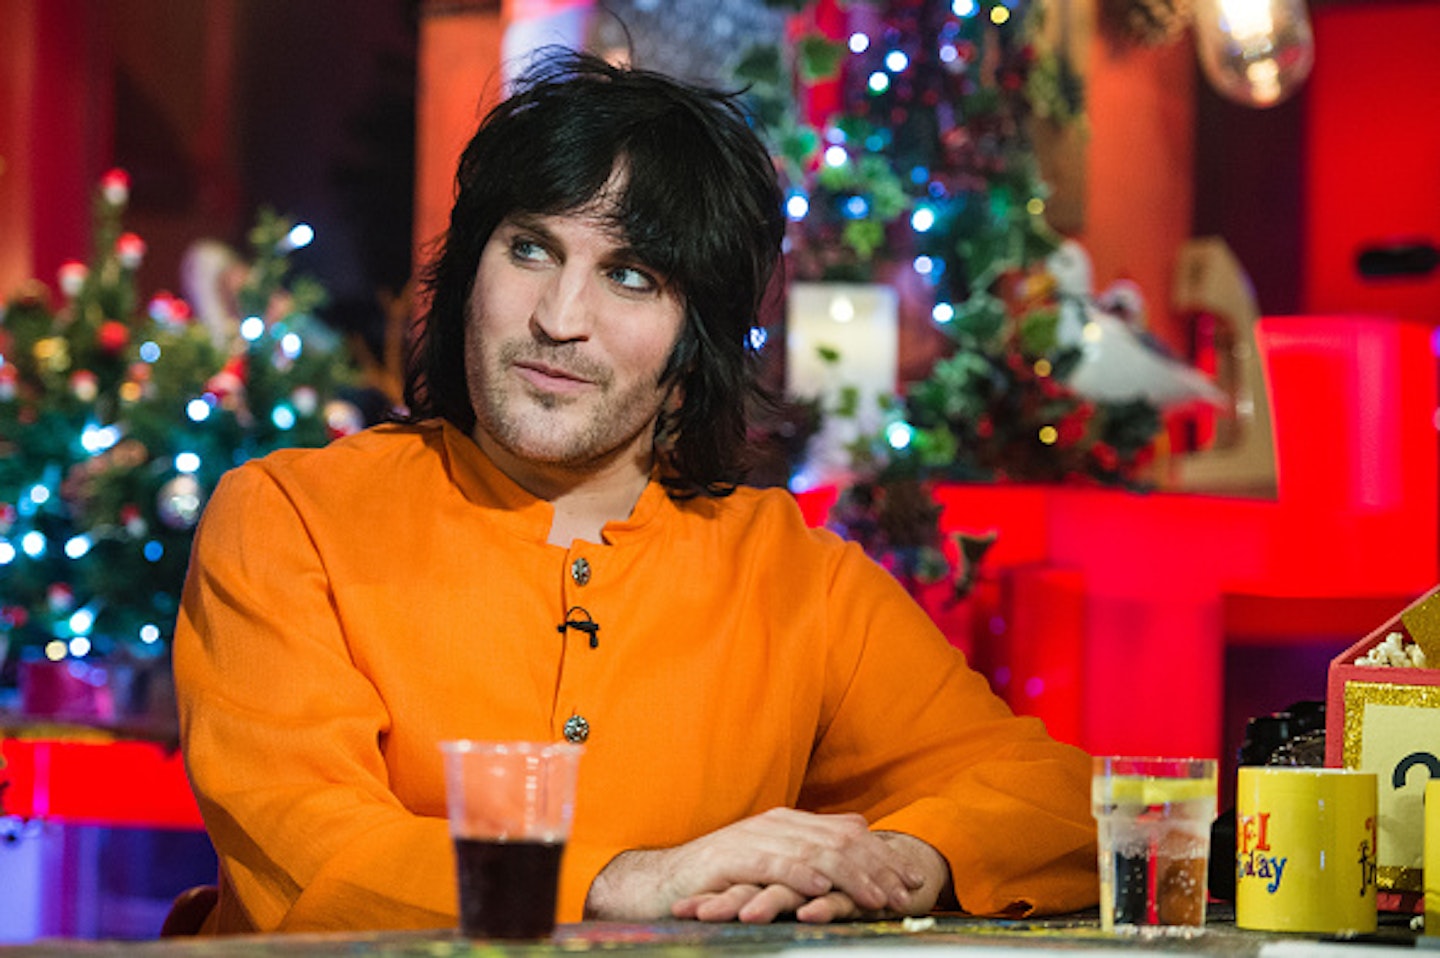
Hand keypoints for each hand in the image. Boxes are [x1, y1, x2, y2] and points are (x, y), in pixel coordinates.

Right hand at [672, 831, 949, 923]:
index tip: (911, 882)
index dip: (883, 858)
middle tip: (904, 894)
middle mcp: (777, 824)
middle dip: (878, 869)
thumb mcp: (774, 858)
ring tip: (876, 897)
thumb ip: (814, 842)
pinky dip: (802, 875)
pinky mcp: (734, 858)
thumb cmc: (722, 876)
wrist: (664, 882)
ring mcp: (755, 838)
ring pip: (815, 852)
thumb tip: (859, 827)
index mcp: (789, 821)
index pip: (849, 835)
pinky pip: (774, 864)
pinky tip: (822, 887)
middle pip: (840, 842)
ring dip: (851, 877)